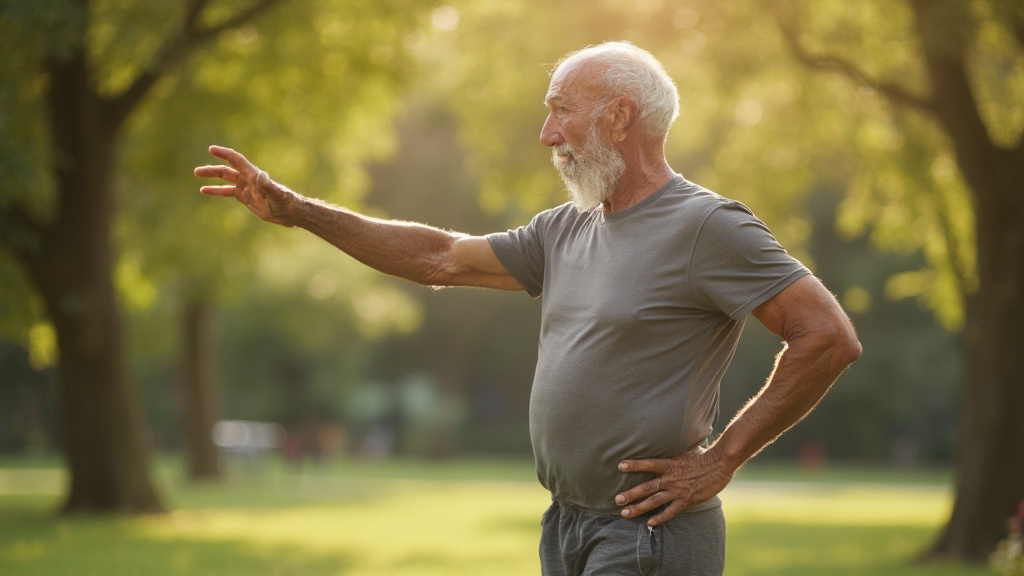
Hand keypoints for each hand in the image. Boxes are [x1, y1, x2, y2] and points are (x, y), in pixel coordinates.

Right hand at [194, 145, 297, 225]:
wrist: (290, 212)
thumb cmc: (286, 202)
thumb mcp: (277, 194)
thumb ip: (268, 186)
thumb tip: (260, 176)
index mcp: (253, 175)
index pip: (236, 160)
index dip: (224, 154)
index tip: (212, 149)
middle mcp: (248, 178)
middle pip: (227, 169)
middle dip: (212, 169)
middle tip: (197, 171)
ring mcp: (246, 187)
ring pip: (225, 178)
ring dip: (211, 177)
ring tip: (197, 174)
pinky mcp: (245, 196)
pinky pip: (227, 191)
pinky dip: (216, 190)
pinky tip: (204, 190)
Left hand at [614, 444, 733, 526]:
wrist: (720, 464)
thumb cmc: (704, 454)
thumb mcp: (686, 448)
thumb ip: (674, 448)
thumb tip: (668, 437)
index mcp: (669, 463)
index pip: (648, 464)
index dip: (634, 464)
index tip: (619, 466)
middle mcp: (670, 478)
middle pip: (646, 487)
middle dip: (630, 494)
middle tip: (617, 500)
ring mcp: (678, 490)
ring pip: (654, 501)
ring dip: (639, 508)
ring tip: (625, 513)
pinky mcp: (686, 500)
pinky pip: (670, 511)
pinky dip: (659, 518)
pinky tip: (649, 523)